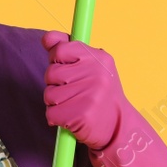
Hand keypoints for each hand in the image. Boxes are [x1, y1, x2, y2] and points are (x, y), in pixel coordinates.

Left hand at [41, 29, 166, 166]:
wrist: (119, 128)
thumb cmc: (100, 95)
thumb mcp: (90, 67)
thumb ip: (66, 50)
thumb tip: (47, 37)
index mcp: (99, 57)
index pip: (60, 50)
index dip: (58, 62)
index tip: (69, 71)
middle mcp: (96, 73)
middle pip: (51, 73)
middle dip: (56, 85)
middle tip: (76, 93)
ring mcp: (90, 94)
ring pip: (48, 95)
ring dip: (56, 104)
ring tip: (76, 106)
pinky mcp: (81, 115)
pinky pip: (50, 114)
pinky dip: (57, 119)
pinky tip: (73, 119)